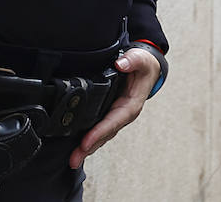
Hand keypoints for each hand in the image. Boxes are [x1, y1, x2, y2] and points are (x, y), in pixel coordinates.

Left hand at [68, 46, 161, 168]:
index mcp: (132, 104)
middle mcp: (124, 114)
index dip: (100, 132)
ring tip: (73, 159)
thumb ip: (132, 60)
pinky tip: (78, 148)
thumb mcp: (140, 59)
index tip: (86, 141)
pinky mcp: (109, 115)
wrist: (146, 69)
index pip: (114, 120)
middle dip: (90, 147)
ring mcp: (116, 117)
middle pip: (106, 134)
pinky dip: (88, 141)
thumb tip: (120, 64)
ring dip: (87, 148)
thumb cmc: (143, 66)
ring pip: (102, 135)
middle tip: (75, 158)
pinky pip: (99, 130)